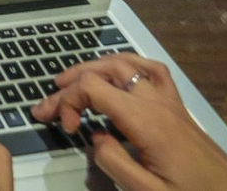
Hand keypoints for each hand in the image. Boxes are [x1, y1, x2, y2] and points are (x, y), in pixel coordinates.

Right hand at [30, 54, 226, 190]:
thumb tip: (94, 137)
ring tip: (72, 80)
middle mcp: (156, 101)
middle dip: (71, 81)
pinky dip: (129, 64)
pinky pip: (153, 70)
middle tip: (48, 103)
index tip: (63, 127)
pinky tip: (118, 73)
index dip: (67, 100)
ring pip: (127, 62)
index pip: (93, 87)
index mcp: (145, 121)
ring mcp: (169, 100)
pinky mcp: (178, 106)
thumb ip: (115, 163)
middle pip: (104, 70)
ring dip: (95, 67)